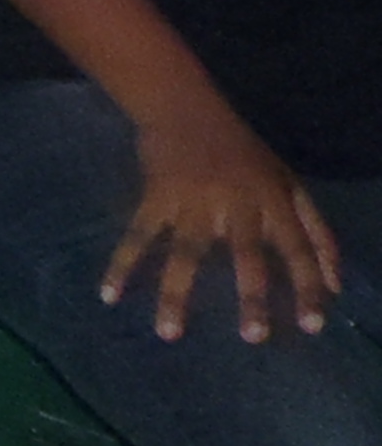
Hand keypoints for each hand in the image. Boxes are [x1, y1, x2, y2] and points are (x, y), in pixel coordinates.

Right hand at [107, 96, 345, 340]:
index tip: (312, 327)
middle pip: (245, 253)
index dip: (308, 285)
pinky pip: (138, 236)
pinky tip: (109, 295)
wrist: (184, 108)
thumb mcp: (289, 183)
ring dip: (175, 293)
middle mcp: (235, 201)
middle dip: (251, 296)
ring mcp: (192, 200)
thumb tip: (335, 285)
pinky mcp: (155, 197)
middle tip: (252, 337)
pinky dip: (122, 264)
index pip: (298, 247)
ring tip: (168, 334)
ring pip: (185, 252)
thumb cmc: (244, 154)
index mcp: (273, 198)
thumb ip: (316, 232)